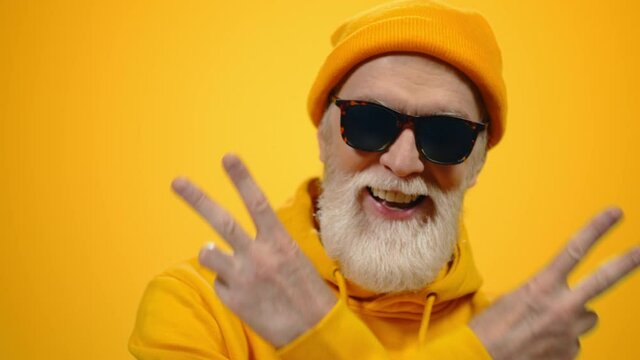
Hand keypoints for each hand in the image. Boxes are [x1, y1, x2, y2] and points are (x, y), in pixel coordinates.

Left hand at [171, 154, 336, 346]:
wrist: (312, 328)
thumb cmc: (304, 289)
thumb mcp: (293, 257)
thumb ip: (266, 243)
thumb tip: (235, 238)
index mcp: (278, 241)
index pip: (257, 202)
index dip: (241, 178)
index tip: (228, 157)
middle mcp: (258, 255)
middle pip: (222, 221)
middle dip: (198, 199)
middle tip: (177, 181)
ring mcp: (242, 277)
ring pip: (209, 253)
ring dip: (209, 251)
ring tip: (214, 252)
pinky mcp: (232, 298)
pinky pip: (219, 283)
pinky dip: (228, 284)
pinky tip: (246, 294)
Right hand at [469, 208, 639, 358]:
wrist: (481, 359)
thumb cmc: (489, 330)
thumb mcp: (511, 300)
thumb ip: (542, 294)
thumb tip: (556, 298)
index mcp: (541, 287)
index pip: (574, 250)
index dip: (597, 230)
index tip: (614, 214)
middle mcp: (561, 308)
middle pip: (603, 279)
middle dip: (626, 262)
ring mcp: (569, 332)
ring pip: (588, 317)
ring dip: (574, 318)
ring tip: (547, 324)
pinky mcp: (570, 353)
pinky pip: (574, 341)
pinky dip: (562, 341)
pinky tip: (542, 343)